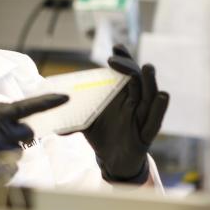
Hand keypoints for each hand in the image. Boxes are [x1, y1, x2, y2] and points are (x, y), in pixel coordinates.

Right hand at [0, 94, 68, 173]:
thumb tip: (18, 112)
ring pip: (19, 155)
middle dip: (20, 136)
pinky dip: (2, 171)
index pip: (22, 108)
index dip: (46, 102)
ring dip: (8, 155)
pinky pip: (12, 171)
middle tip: (0, 139)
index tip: (65, 98)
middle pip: (27, 134)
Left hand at [82, 45, 168, 183]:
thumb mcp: (85, 122)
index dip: (123, 59)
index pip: (125, 72)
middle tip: (117, 59)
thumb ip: (70, 115)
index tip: (116, 47)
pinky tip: (162, 96)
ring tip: (148, 67)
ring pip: (149, 97)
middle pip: (137, 80)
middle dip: (129, 67)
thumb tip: (47, 113)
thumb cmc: (103, 135)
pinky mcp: (146, 136)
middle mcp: (134, 103)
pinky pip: (154, 122)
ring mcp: (141, 119)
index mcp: (121, 96)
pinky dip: (159, 109)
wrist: (113, 161)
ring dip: (149, 82)